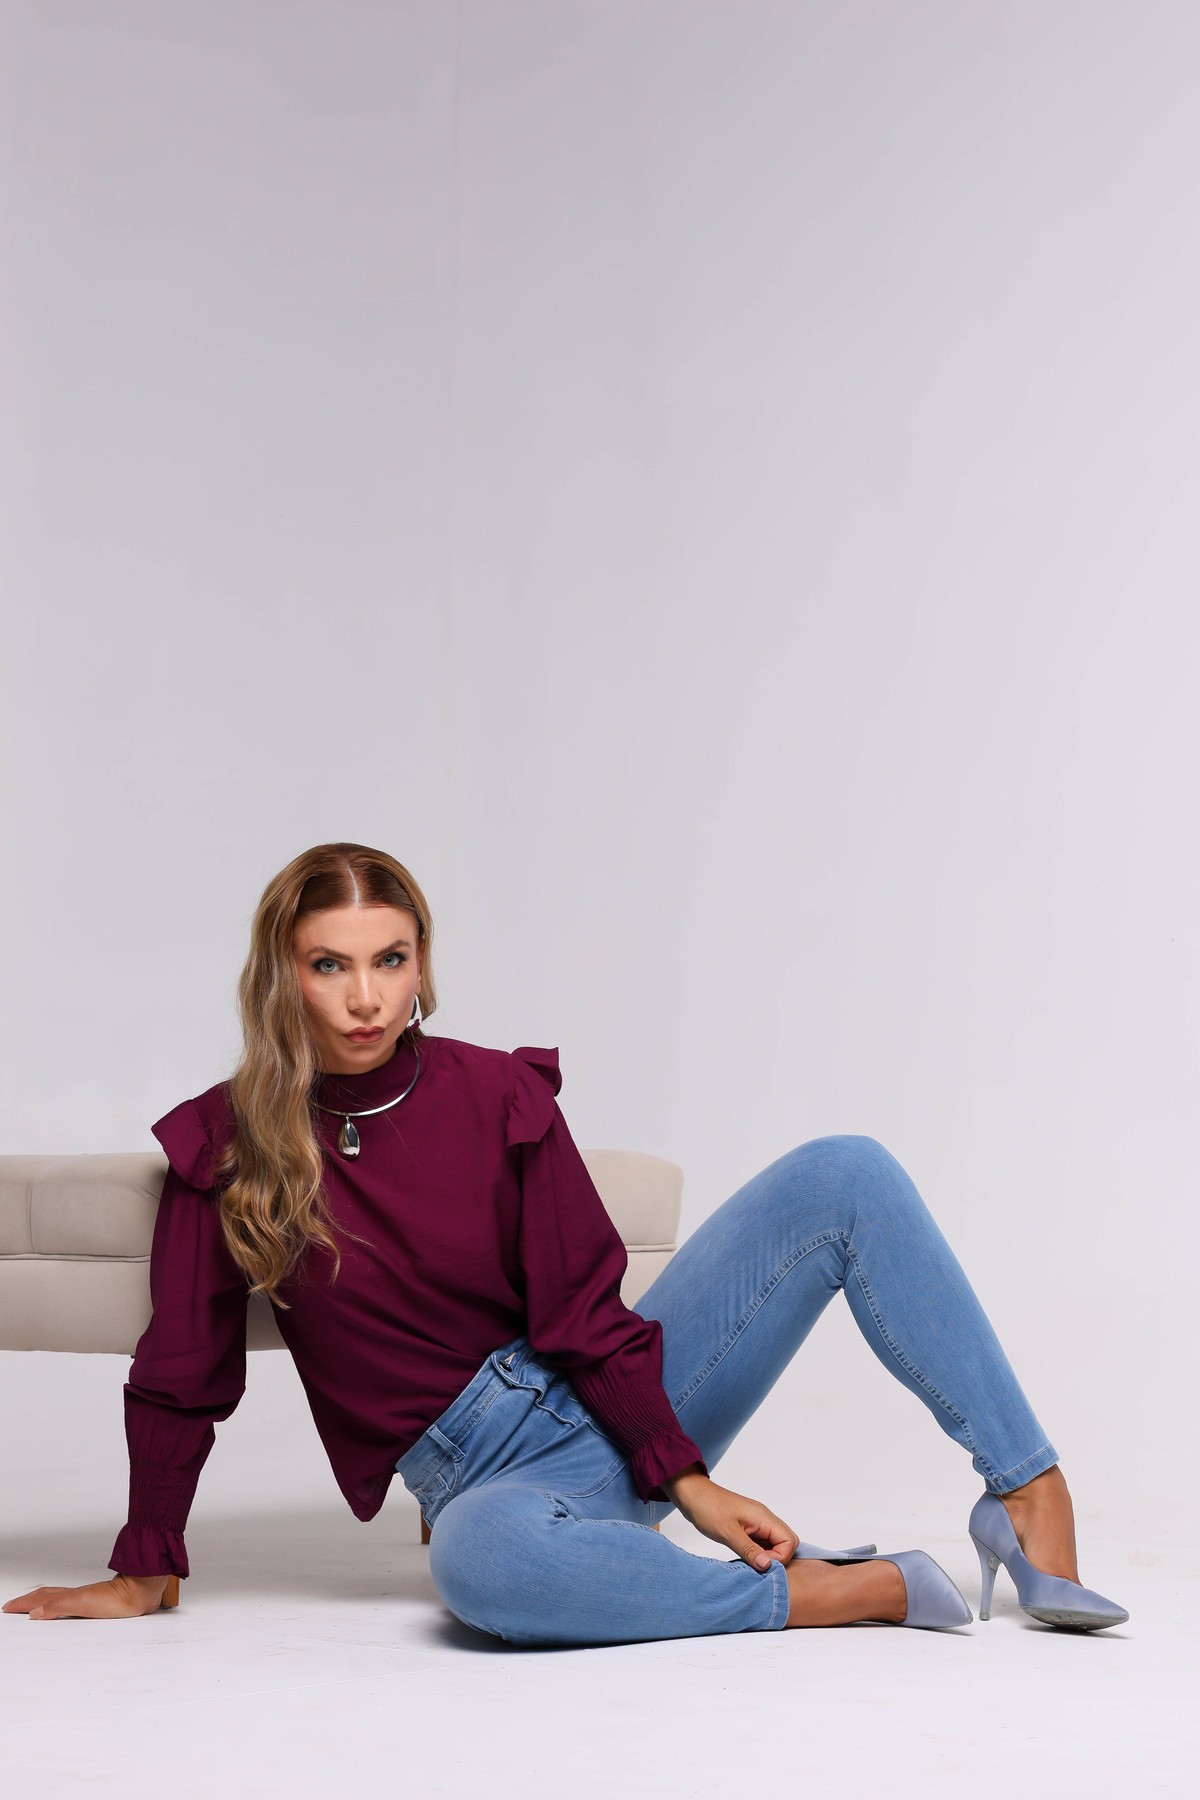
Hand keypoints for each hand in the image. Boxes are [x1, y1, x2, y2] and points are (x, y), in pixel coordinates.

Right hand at [3, 1574, 170, 1619]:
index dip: (23, 1604)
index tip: (8, 1607)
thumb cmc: (114, 1599)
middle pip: (45, 1596)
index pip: (40, 1599)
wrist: (139, 1594)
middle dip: (27, 1601)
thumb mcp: (81, 1603)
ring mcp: (84, 1599)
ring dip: (41, 1602)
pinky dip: (58, 1606)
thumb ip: (58, 1606)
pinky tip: (63, 1608)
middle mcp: (74, 1596)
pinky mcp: (95, 1604)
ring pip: (56, 1598)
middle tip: (13, 1606)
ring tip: (32, 1605)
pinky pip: (69, 1604)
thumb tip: (34, 1613)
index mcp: (68, 1596)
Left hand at [662, 1463, 798, 1571]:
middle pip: (786, 1542)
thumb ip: (749, 1550)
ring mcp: (757, 1522)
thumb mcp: (728, 1533)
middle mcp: (764, 1519)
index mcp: (763, 1517)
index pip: (789, 1541)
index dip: (780, 1557)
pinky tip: (745, 1557)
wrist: (692, 1495)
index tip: (760, 1564)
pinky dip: (758, 1552)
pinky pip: (762, 1542)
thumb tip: (768, 1566)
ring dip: (766, 1556)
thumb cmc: (708, 1508)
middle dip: (777, 1558)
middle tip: (756, 1564)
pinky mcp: (748, 1526)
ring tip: (749, 1562)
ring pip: (774, 1543)